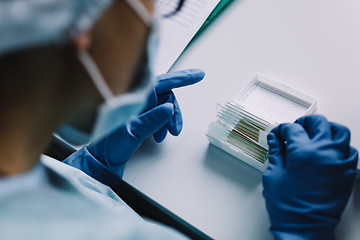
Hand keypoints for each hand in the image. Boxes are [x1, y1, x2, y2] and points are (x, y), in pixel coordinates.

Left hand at [68, 69, 204, 185]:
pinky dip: (163, 125)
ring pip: (164, 107)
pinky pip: (158, 116)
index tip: (199, 75)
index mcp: (134, 96)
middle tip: (175, 129)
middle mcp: (138, 98)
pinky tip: (159, 136)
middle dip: (174, 112)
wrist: (102, 160)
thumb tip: (169, 108)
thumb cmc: (110, 144)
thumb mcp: (132, 132)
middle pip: (166, 96)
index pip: (162, 82)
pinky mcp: (140, 116)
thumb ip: (151, 119)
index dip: (182, 78)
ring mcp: (139, 107)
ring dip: (169, 121)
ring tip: (165, 135)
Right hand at [262, 115, 357, 239]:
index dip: (283, 129)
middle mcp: (324, 153)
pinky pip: (350, 150)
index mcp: (303, 152)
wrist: (305, 228)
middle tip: (296, 127)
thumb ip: (276, 152)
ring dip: (326, 128)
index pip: (293, 128)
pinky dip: (340, 145)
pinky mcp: (348, 172)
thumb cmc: (288, 206)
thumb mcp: (274, 175)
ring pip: (340, 131)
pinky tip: (329, 149)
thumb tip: (275, 138)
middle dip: (305, 122)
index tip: (279, 133)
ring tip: (316, 132)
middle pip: (319, 123)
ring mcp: (339, 162)